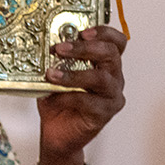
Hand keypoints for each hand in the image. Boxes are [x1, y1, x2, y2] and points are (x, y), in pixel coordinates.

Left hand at [37, 25, 126, 164]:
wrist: (57, 133)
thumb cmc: (59, 101)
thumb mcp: (56, 74)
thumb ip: (57, 59)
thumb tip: (47, 42)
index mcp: (106, 63)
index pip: (116, 41)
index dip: (104, 32)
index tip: (83, 32)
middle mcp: (114, 77)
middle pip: (111, 54)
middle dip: (86, 48)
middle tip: (61, 49)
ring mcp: (111, 96)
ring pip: (102, 78)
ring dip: (74, 74)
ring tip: (52, 74)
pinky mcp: (104, 114)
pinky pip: (89, 102)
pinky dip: (68, 97)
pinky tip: (53, 97)